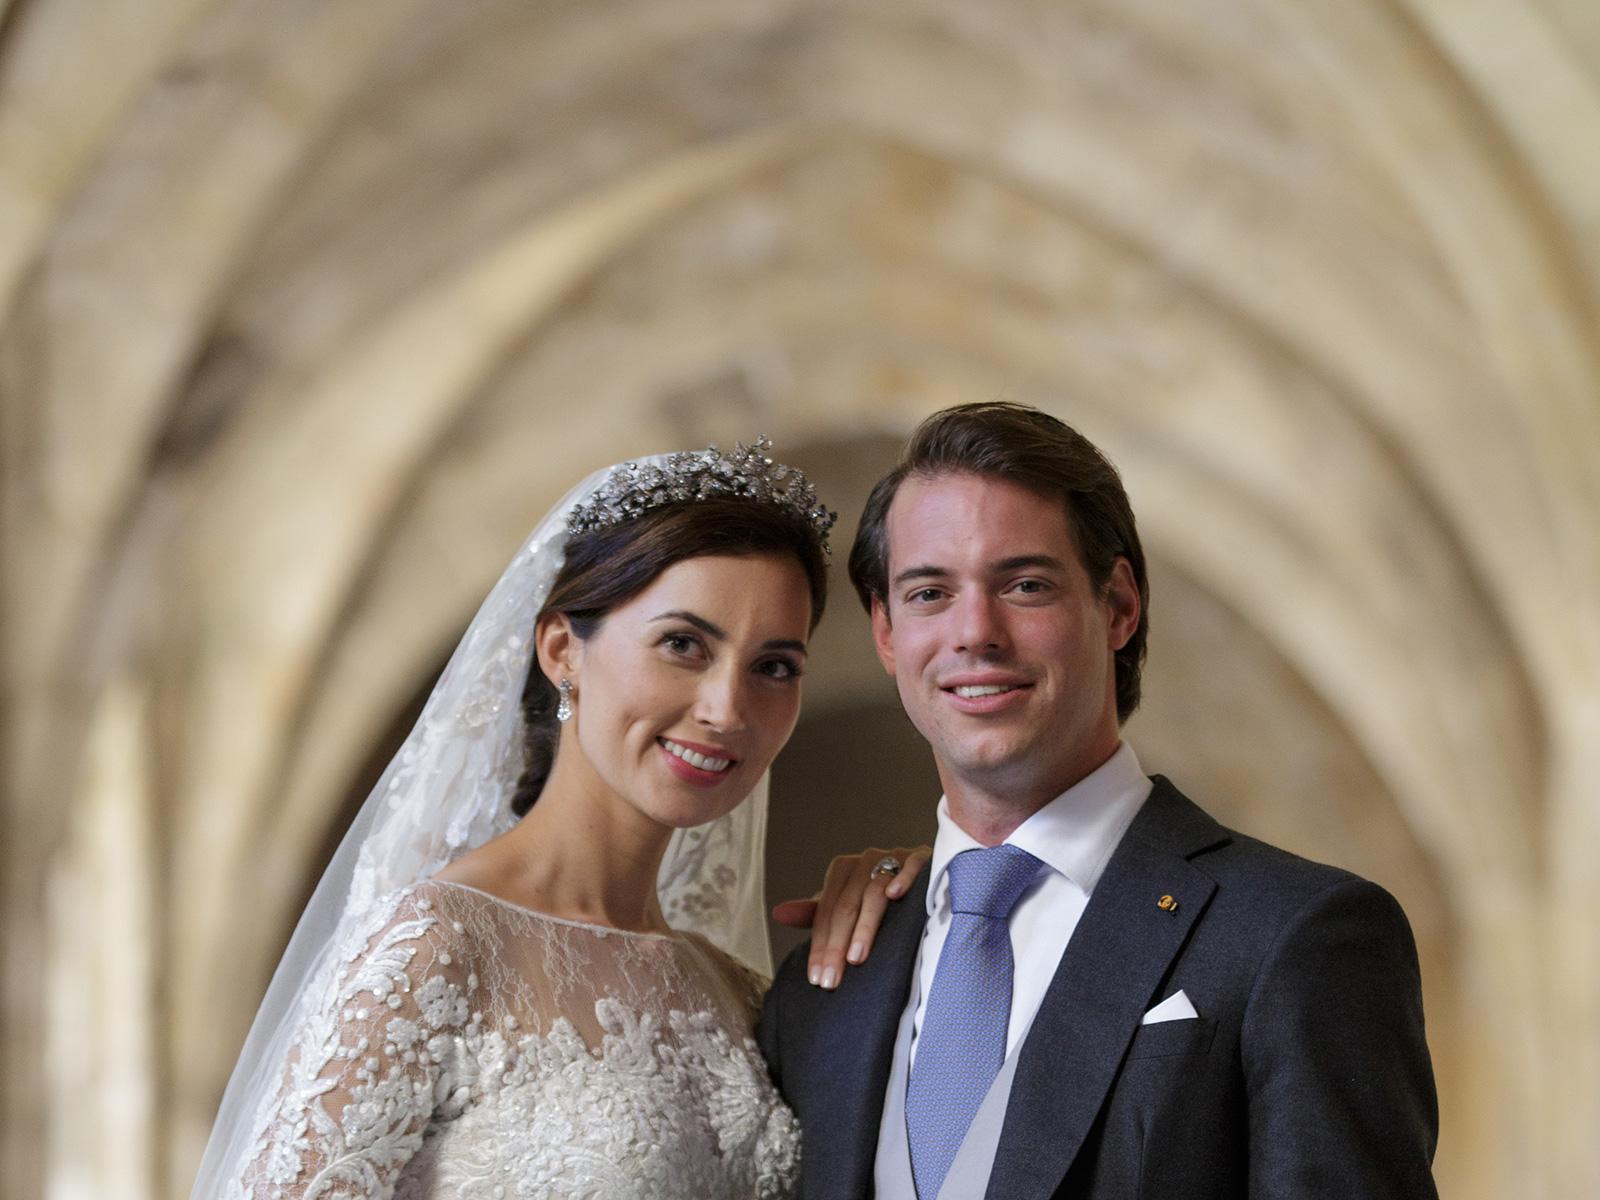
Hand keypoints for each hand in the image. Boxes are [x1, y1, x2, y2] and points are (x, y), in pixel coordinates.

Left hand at [771, 845, 930, 988]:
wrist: (923, 878)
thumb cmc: (879, 897)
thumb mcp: (845, 904)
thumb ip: (816, 912)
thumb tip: (778, 914)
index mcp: (844, 870)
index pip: (825, 911)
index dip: (819, 945)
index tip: (816, 978)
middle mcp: (866, 860)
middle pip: (846, 905)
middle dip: (836, 945)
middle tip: (832, 979)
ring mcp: (895, 857)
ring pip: (874, 892)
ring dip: (865, 926)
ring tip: (856, 958)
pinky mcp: (921, 859)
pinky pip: (912, 866)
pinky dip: (904, 879)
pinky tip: (895, 896)